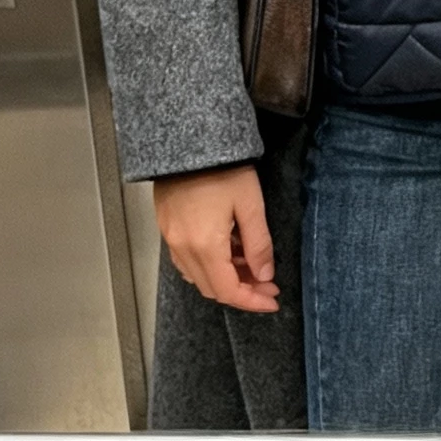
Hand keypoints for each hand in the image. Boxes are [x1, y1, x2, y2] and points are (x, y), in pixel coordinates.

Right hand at [153, 164, 279, 313]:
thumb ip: (259, 245)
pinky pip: (186, 259)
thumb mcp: (250, 206)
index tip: (273, 300)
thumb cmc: (222, 168)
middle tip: (267, 282)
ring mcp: (171, 238)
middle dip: (243, 291)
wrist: (189, 140)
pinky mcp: (167, 227)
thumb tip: (265, 275)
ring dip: (226, 278)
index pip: (228, 291)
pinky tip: (228, 250)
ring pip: (198, 276)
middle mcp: (183, 248)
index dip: (253, 301)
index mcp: (205, 246)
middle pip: (212, 288)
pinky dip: (209, 264)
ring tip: (251, 263)